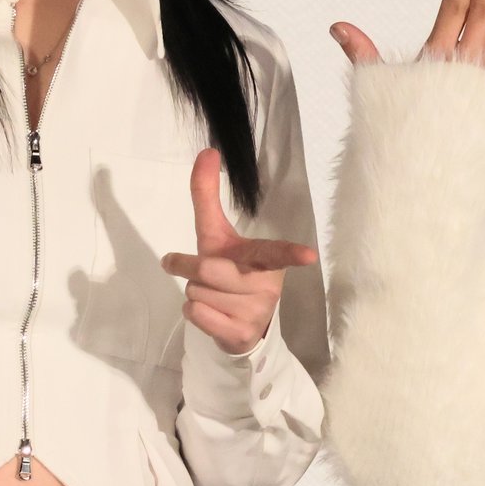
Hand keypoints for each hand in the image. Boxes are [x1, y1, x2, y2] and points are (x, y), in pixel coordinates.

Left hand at [160, 148, 317, 354]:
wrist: (241, 327)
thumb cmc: (230, 271)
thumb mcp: (217, 234)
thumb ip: (208, 195)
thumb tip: (207, 151)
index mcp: (262, 258)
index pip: (276, 253)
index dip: (291, 253)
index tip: (309, 256)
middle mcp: (263, 284)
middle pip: (210, 269)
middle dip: (186, 264)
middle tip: (175, 262)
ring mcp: (253, 312)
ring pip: (197, 293)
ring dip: (191, 289)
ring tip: (210, 293)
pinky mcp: (238, 335)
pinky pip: (197, 314)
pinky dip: (192, 309)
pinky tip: (209, 310)